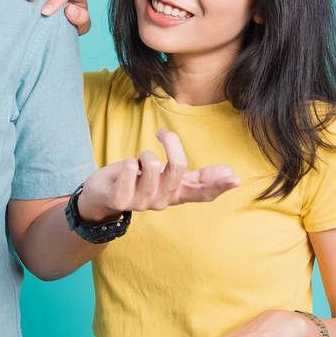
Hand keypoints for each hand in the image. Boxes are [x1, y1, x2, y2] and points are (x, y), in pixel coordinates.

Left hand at [77, 130, 241, 221]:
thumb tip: (229, 171)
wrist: (100, 196)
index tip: (236, 177)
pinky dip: (128, 163)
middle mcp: (162, 201)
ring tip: (136, 161)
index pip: (202, 193)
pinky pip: (130, 172)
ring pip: (153, 165)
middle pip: (178, 168)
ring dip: (143, 155)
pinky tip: (125, 167)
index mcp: (176, 194)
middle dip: (172, 144)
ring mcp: (142, 202)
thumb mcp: (167, 178)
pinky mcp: (121, 200)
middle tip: (162, 133)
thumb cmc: (137, 180)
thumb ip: (194, 176)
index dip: (219, 185)